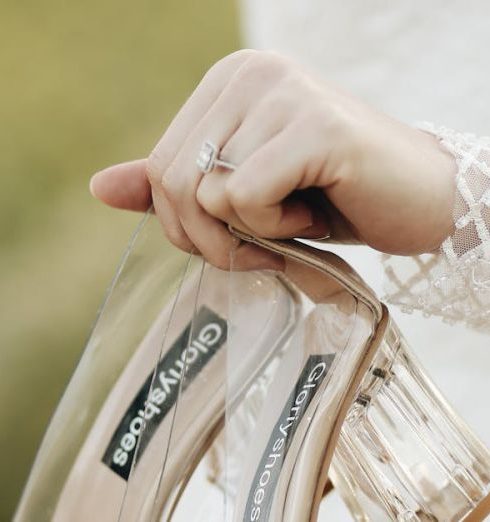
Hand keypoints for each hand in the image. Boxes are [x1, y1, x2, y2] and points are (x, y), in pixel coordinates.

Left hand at [90, 49, 455, 269]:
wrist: (417, 198)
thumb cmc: (331, 197)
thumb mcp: (246, 194)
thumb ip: (178, 186)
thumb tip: (100, 187)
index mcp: (227, 85)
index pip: (159, 168)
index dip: (185, 224)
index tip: (233, 240)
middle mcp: (250, 75)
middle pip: (174, 182)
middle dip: (211, 239)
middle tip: (261, 246)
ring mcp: (283, 95)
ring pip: (206, 192)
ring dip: (249, 233)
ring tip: (295, 220)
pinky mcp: (314, 127)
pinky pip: (247, 196)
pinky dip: (277, 226)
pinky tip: (315, 211)